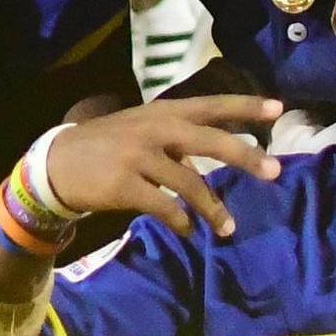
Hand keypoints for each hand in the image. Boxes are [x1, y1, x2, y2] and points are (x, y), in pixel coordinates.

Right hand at [37, 95, 286, 234]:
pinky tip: (188, 231)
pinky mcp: (125, 185)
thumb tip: (213, 161)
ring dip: (213, 209)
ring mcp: (138, 156)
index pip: (210, 105)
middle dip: (244, 155)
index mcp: (161, 113)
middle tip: (274, 171)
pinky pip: (164, 207)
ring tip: (228, 228)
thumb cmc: (107, 147)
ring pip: (189, 183)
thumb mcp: (141, 131)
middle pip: (208, 140)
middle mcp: (153, 129)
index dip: (244, 105)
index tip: (278, 108)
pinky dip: (181, 222)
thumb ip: (176, 140)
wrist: (57, 164)